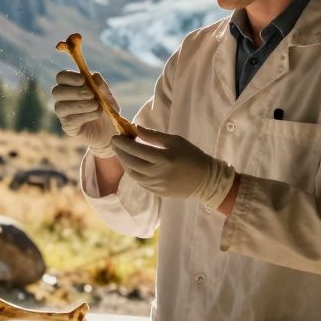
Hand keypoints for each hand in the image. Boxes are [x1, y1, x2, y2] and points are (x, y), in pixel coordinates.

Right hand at [52, 70, 120, 156]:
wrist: (110, 131)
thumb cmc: (106, 110)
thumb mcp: (108, 97)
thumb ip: (102, 87)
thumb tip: (94, 75)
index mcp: (70, 87)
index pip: (61, 77)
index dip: (69, 76)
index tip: (83, 80)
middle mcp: (63, 99)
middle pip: (56, 91)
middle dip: (74, 91)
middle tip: (91, 94)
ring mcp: (63, 114)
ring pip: (61, 107)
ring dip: (80, 104)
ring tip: (96, 106)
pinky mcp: (68, 127)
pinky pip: (70, 119)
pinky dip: (85, 115)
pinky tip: (96, 114)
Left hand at [110, 125, 235, 207]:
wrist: (206, 180)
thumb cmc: (191, 155)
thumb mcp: (175, 141)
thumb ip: (154, 135)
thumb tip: (135, 128)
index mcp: (163, 158)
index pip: (136, 149)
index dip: (123, 143)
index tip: (116, 136)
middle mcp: (157, 173)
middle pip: (130, 162)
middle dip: (120, 152)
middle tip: (115, 143)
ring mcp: (156, 185)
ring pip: (132, 174)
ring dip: (124, 162)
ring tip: (121, 153)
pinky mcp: (157, 192)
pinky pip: (139, 182)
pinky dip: (132, 172)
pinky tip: (131, 165)